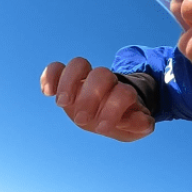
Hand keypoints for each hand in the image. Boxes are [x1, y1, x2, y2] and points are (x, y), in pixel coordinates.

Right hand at [40, 57, 154, 141]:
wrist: (110, 113)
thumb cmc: (122, 120)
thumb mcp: (135, 126)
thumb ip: (140, 124)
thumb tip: (144, 121)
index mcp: (122, 94)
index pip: (123, 93)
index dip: (114, 108)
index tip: (103, 128)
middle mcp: (104, 83)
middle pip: (101, 74)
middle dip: (91, 97)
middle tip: (83, 120)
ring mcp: (84, 80)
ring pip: (79, 64)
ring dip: (70, 82)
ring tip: (63, 103)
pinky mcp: (65, 82)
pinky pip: (56, 69)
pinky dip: (49, 76)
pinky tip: (47, 92)